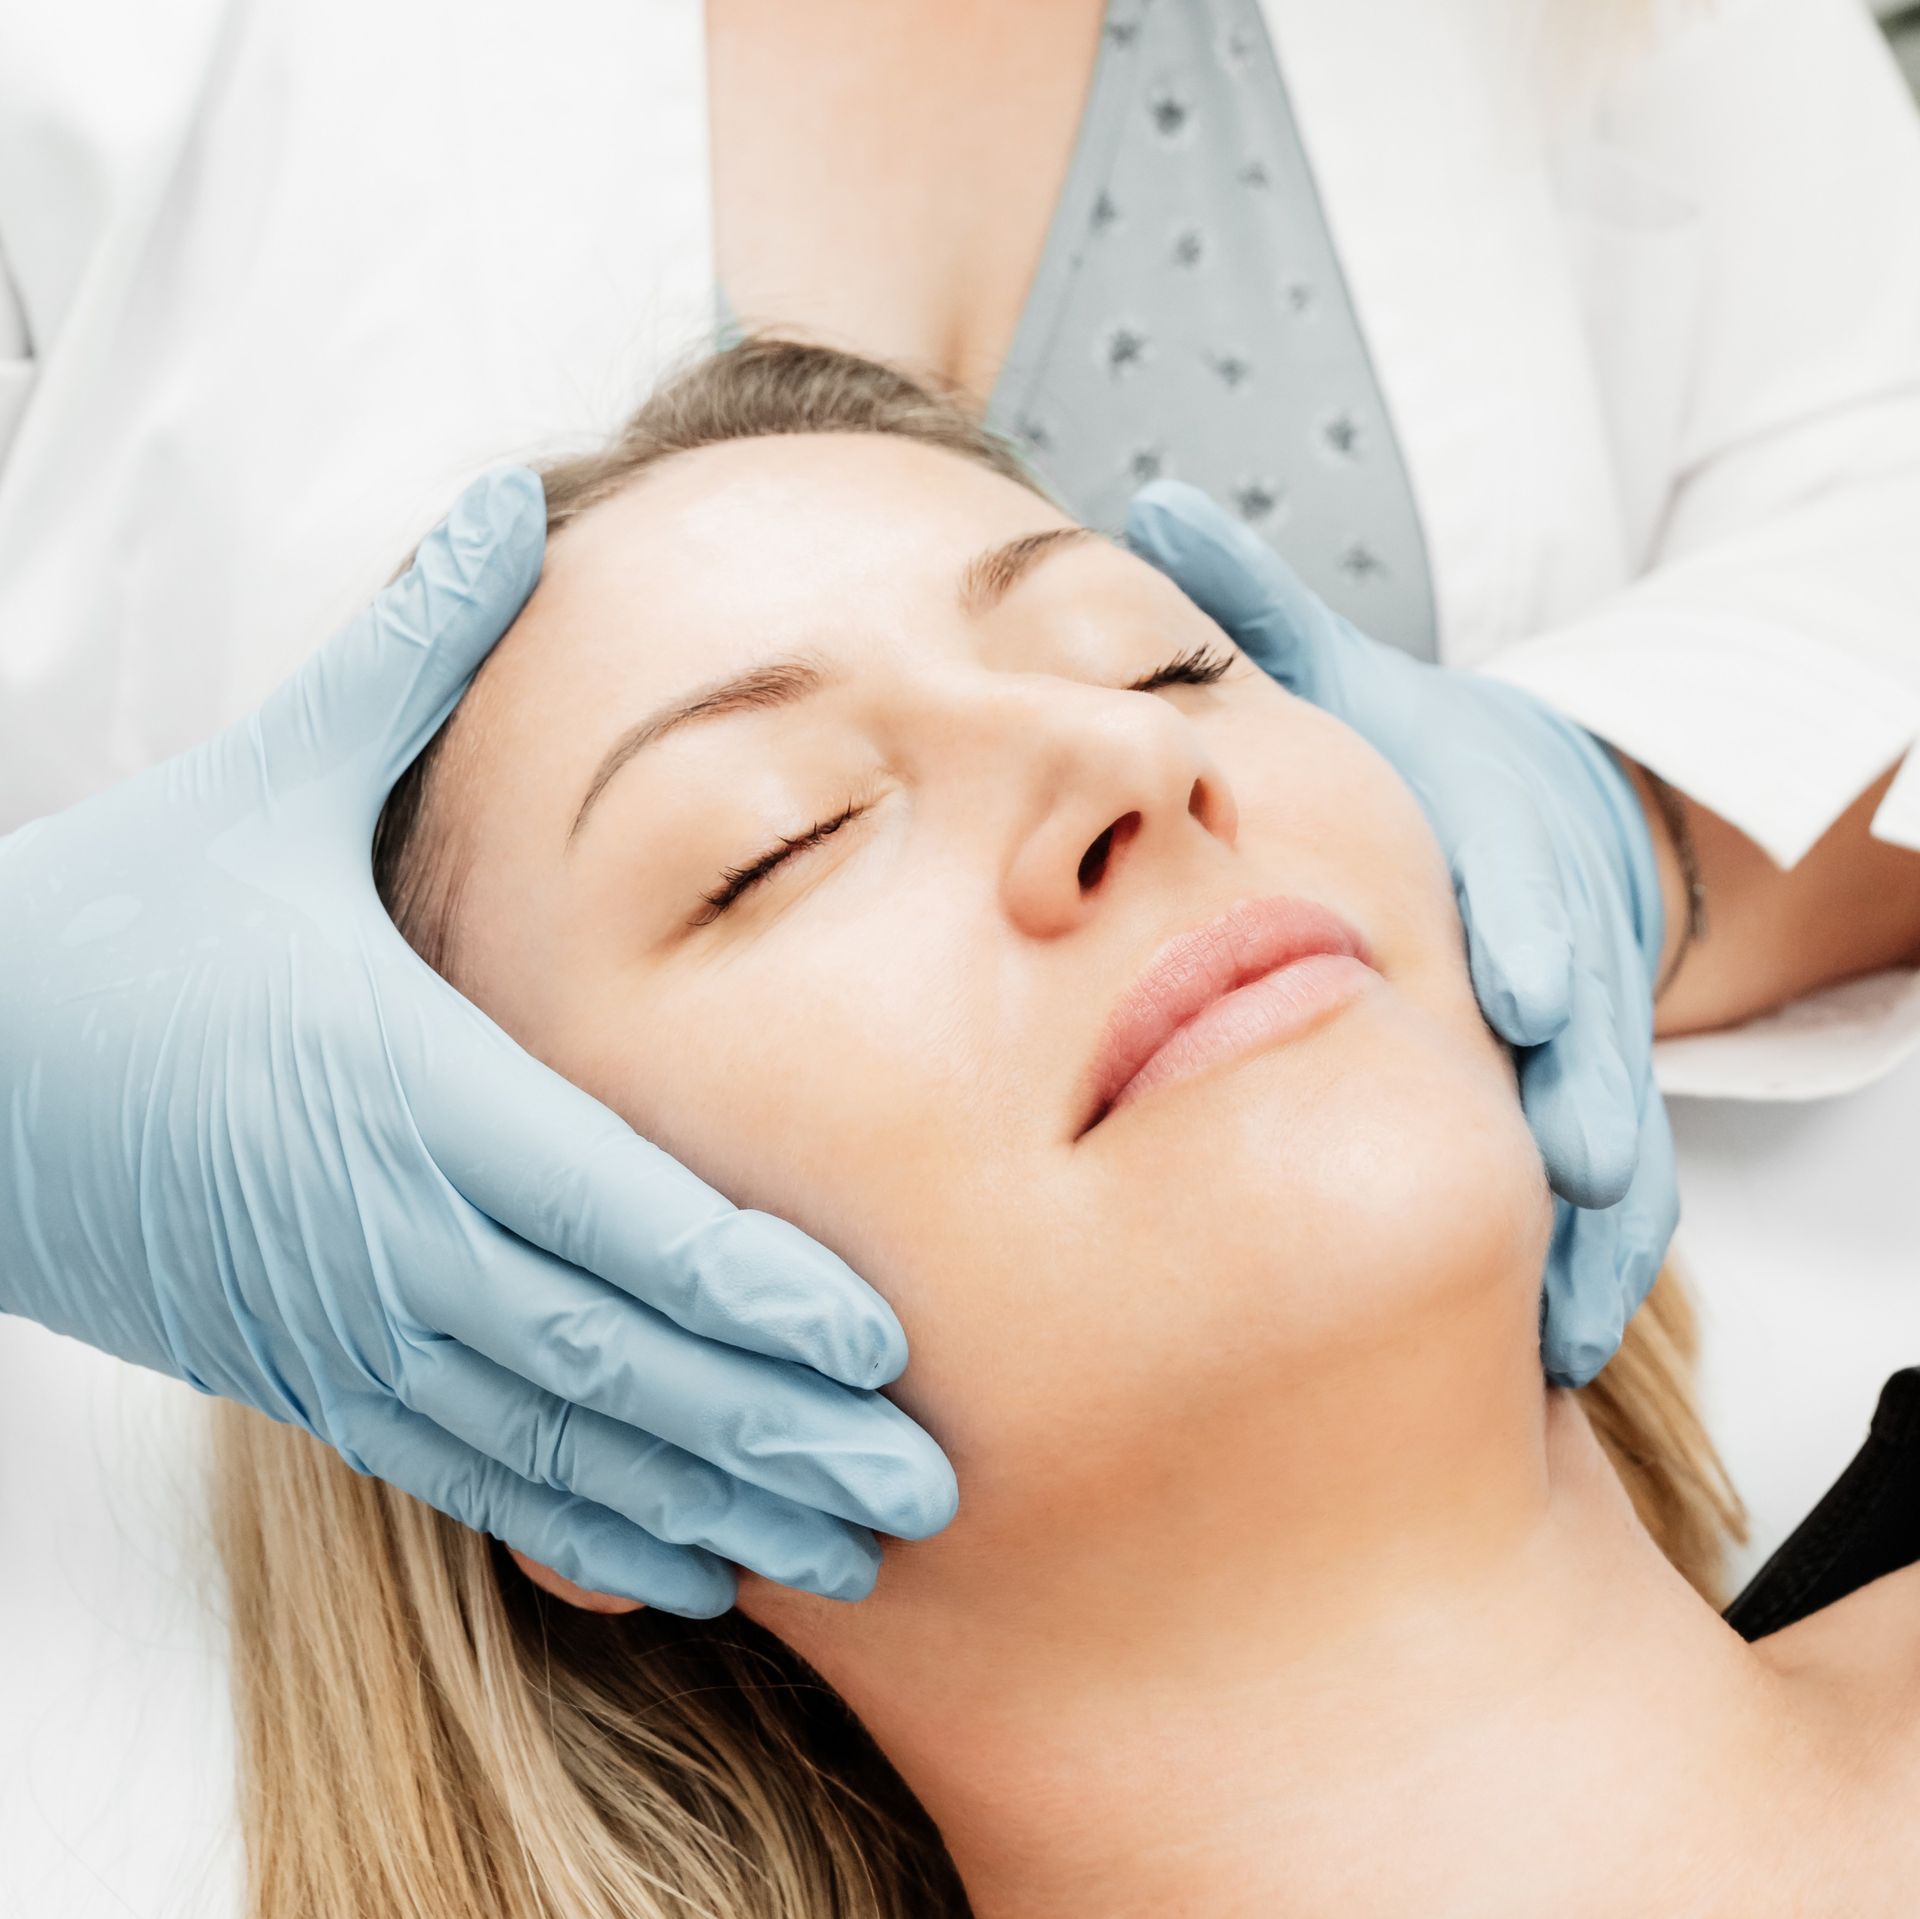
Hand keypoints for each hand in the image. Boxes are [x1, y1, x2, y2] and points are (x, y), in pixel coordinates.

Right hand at [0, 468, 954, 1613]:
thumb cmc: (119, 918)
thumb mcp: (262, 778)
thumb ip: (407, 659)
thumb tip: (509, 502)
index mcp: (405, 1078)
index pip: (611, 1203)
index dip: (750, 1288)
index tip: (880, 1345)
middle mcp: (391, 1222)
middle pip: (614, 1351)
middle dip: (774, 1430)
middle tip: (925, 1493)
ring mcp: (347, 1321)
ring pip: (555, 1438)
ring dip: (706, 1503)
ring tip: (842, 1555)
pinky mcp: (308, 1374)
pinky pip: (465, 1471)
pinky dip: (583, 1525)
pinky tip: (682, 1566)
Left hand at [1125, 482, 1675, 1385]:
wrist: (1526, 829)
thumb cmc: (1409, 774)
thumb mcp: (1345, 685)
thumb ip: (1259, 616)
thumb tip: (1156, 510)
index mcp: (1493, 850)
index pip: (1526, 884)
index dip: (1527, 929)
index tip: (1516, 983)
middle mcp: (1545, 956)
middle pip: (1587, 1023)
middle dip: (1585, 1084)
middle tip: (1570, 1156)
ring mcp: (1574, 1046)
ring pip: (1610, 1135)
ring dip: (1600, 1222)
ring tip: (1570, 1315)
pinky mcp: (1575, 1115)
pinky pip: (1604, 1205)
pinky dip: (1593, 1271)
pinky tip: (1558, 1350)